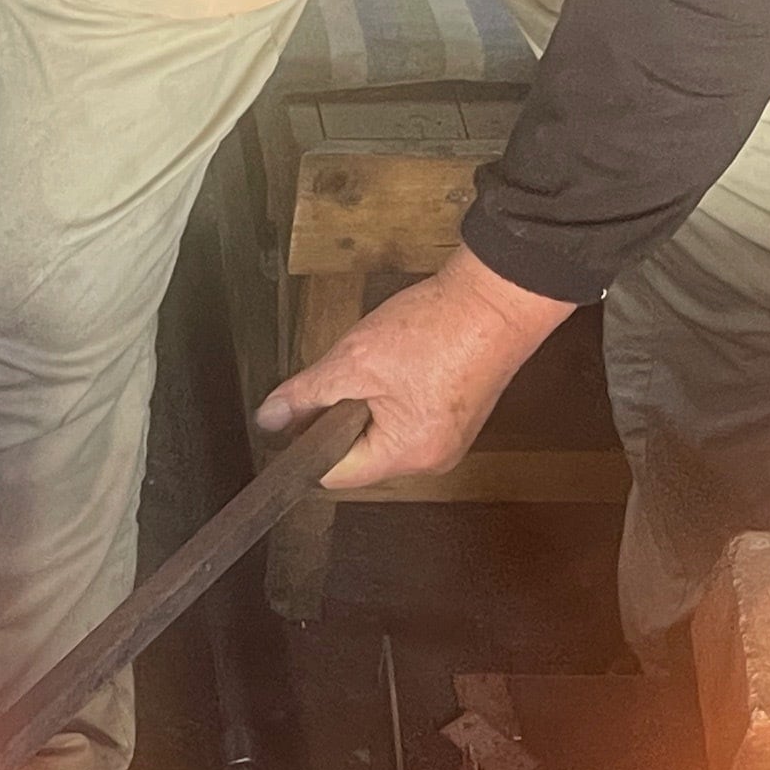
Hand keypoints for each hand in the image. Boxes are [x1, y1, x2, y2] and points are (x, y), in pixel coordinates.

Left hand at [256, 247, 575, 489]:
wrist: (498, 296)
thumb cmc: (440, 326)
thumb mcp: (354, 360)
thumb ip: (307, 395)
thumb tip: (270, 419)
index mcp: (408, 454)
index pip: (333, 473)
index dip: (306, 444)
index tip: (294, 416)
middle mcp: (431, 459)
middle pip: (357, 457)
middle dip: (338, 420)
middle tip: (345, 376)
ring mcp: (447, 441)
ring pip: (380, 438)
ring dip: (364, 407)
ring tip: (378, 367)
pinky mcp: (453, 421)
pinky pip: (404, 422)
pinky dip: (390, 399)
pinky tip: (397, 367)